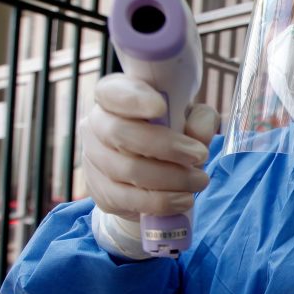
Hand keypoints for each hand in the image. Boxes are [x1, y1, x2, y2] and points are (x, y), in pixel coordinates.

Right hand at [82, 73, 218, 220]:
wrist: (151, 175)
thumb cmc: (172, 134)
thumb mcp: (192, 119)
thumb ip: (200, 120)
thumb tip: (199, 136)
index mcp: (115, 96)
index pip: (112, 92)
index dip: (133, 99)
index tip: (161, 107)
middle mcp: (96, 123)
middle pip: (119, 133)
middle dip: (165, 147)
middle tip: (200, 156)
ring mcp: (92, 157)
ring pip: (126, 170)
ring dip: (170, 179)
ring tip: (199, 181)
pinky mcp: (97, 189)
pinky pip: (127, 199)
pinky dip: (160, 202)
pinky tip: (183, 200)